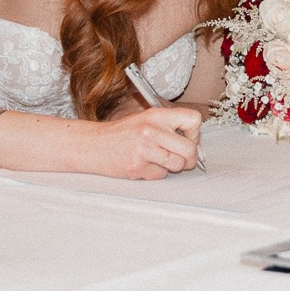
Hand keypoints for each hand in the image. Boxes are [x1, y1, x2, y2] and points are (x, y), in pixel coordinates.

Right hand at [84, 105, 201, 179]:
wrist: (94, 145)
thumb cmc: (121, 134)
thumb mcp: (145, 120)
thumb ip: (168, 128)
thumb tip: (195, 144)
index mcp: (156, 115)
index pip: (193, 119)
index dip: (196, 133)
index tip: (189, 139)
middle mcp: (151, 130)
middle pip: (189, 148)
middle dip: (190, 158)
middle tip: (183, 159)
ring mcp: (144, 149)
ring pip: (177, 164)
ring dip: (172, 167)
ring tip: (159, 161)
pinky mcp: (137, 166)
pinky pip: (160, 175)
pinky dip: (155, 173)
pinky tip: (144, 165)